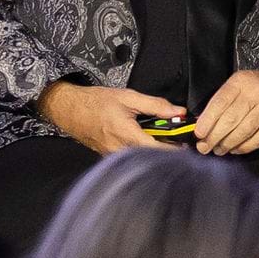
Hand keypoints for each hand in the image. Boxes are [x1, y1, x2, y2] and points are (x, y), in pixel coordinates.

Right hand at [39, 81, 187, 155]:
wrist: (70, 110)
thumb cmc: (97, 101)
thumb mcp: (128, 97)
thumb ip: (155, 105)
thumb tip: (179, 112)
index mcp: (126, 134)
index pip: (156, 150)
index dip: (174, 150)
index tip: (188, 147)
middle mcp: (119, 150)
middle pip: (150, 157)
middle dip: (167, 152)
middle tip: (179, 143)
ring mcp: (113, 157)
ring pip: (140, 160)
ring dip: (154, 153)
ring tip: (164, 143)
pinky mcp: (109, 158)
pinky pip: (130, 160)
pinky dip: (141, 154)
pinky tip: (147, 145)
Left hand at [192, 68, 258, 155]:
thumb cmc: (257, 89)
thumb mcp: (238, 86)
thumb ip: (222, 103)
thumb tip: (203, 126)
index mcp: (240, 81)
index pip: (220, 103)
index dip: (207, 121)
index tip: (199, 134)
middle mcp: (256, 91)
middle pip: (230, 119)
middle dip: (214, 137)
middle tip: (205, 147)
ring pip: (244, 130)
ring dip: (228, 144)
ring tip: (220, 149)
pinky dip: (245, 147)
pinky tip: (236, 149)